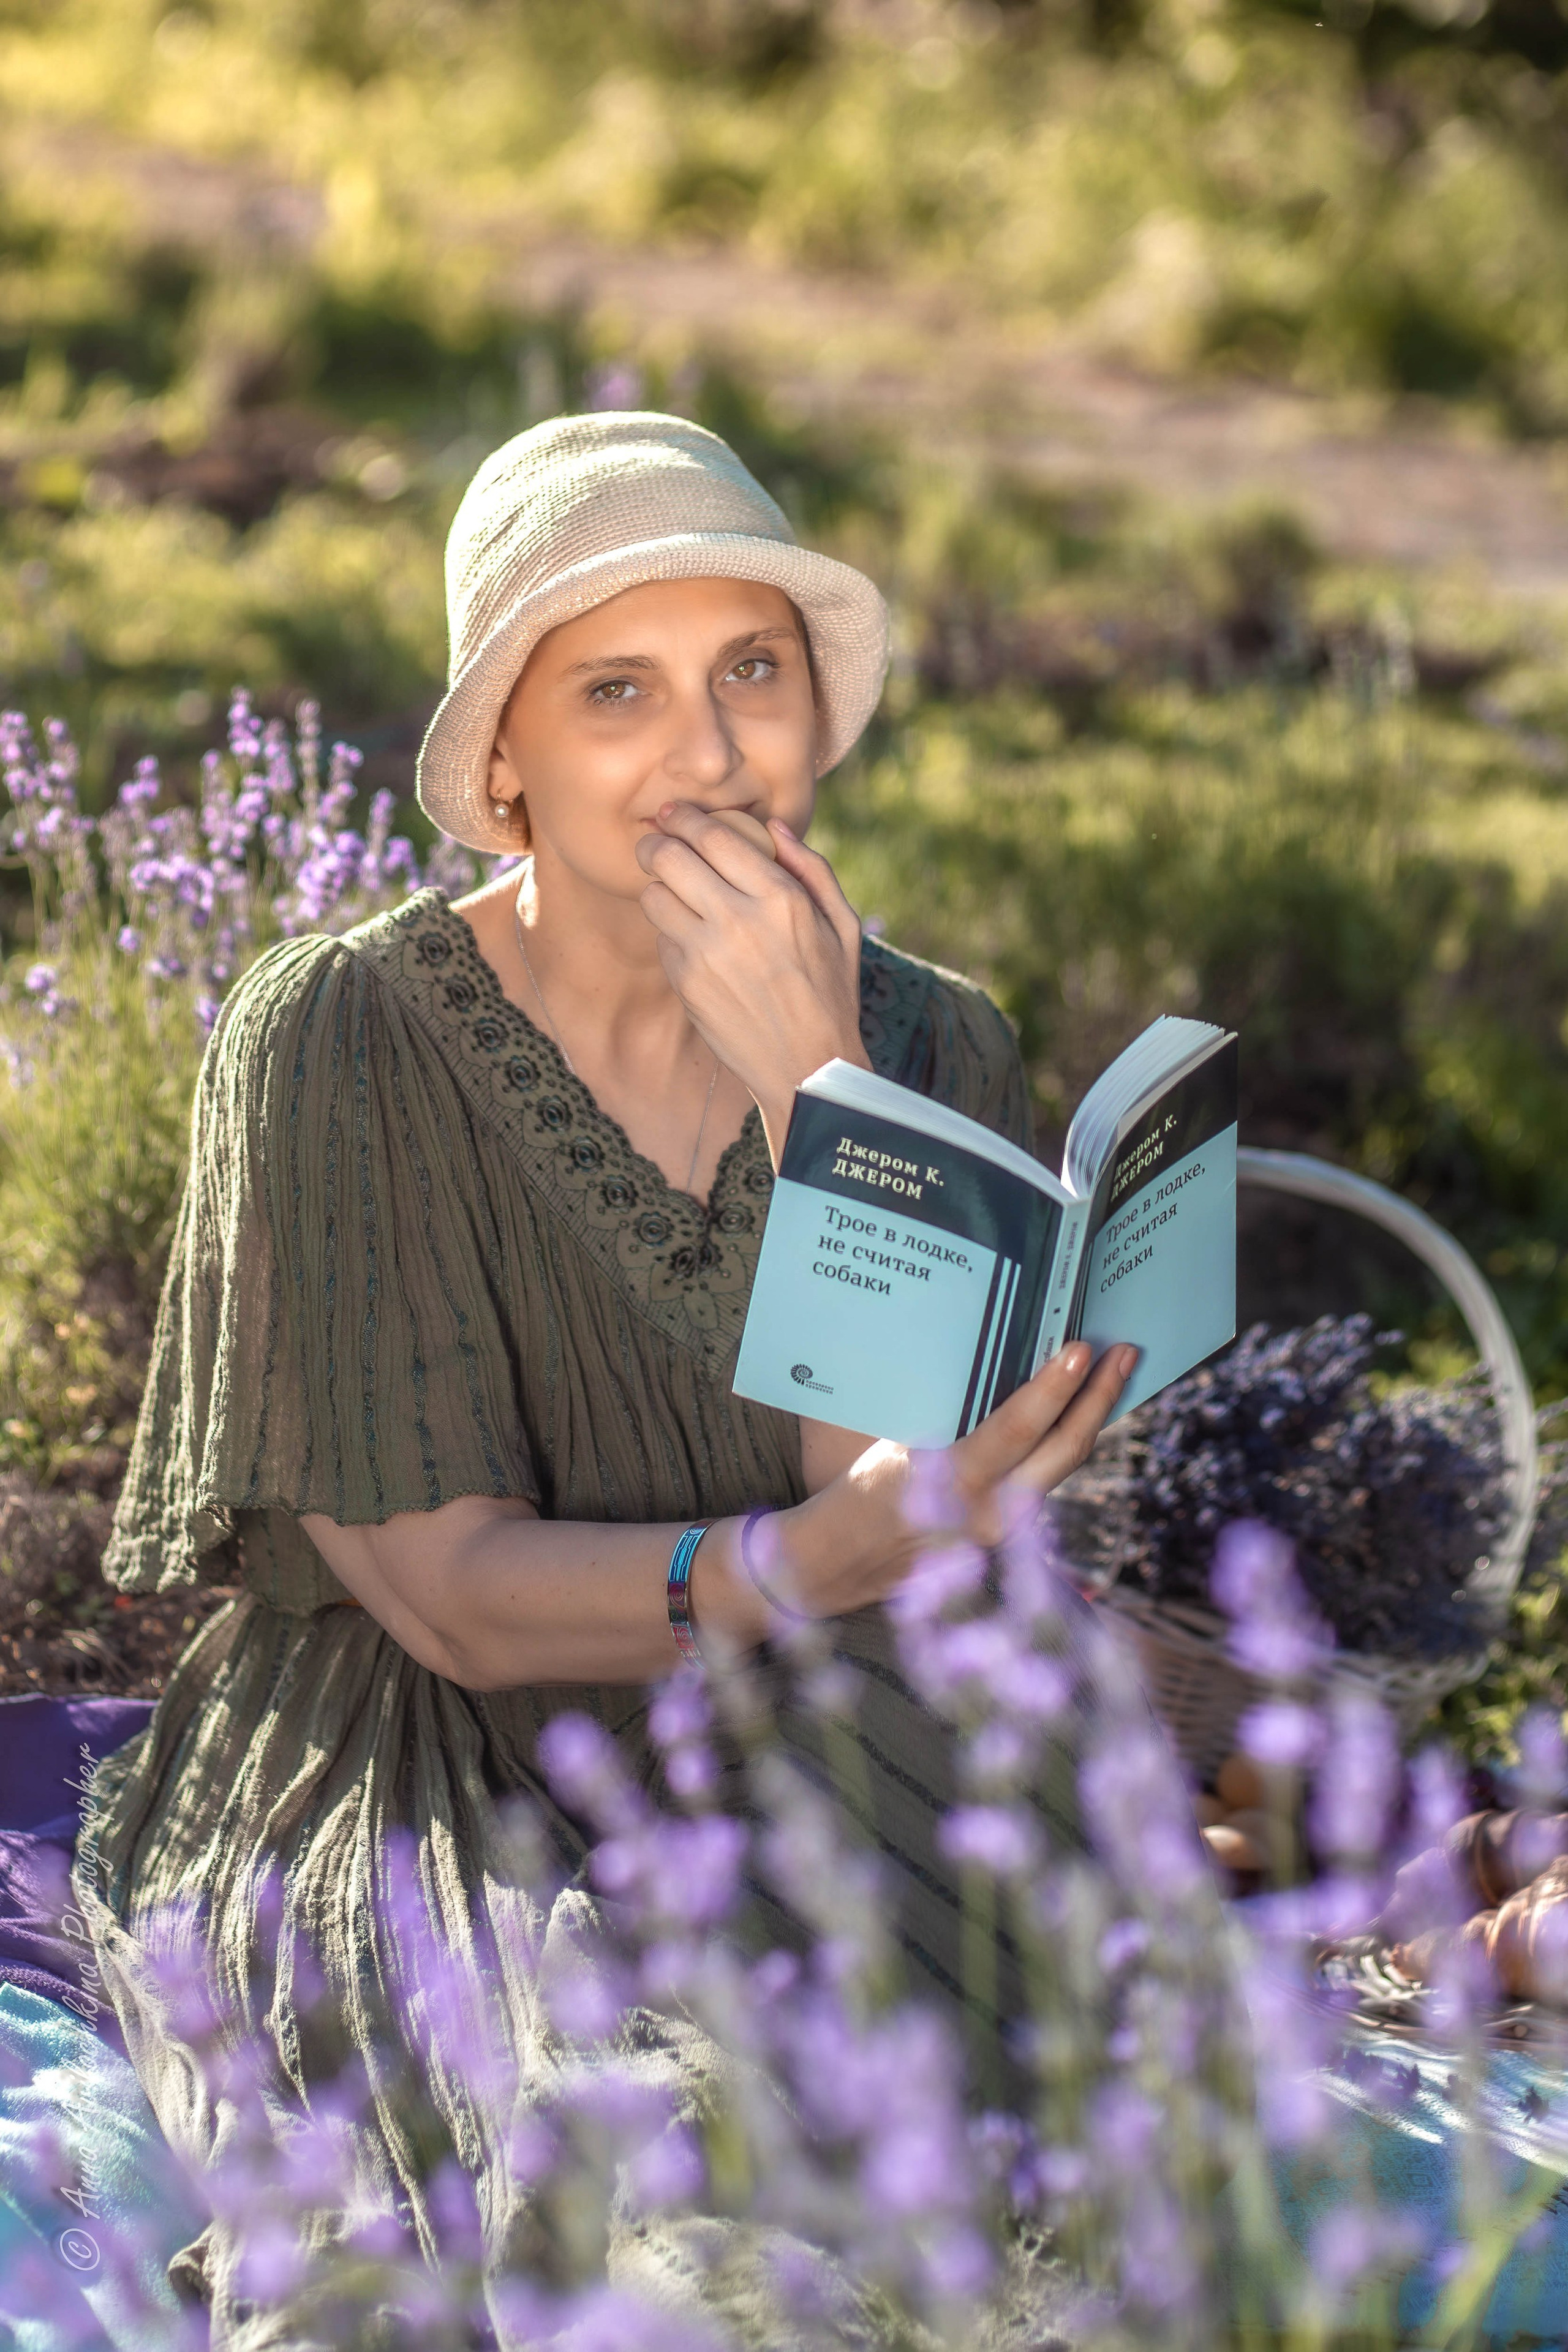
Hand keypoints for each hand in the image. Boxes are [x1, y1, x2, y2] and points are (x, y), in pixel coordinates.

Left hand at [635, 800, 868, 1162]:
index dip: (685, 817)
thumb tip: (775, 827)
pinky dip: (671, 932)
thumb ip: (812, 869)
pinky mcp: (686, 983)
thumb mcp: (843, 926)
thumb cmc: (830, 993)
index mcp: (780, 898)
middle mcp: (738, 920)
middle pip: (669, 857)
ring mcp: (706, 953)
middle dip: (655, 843)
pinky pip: (662, 939)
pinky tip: (691, 940)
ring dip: (658, 887)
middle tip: (655, 842)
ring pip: (653, 896)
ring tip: (672, 890)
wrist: (806, 1066)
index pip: (714, 836)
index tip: (675, 813)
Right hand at [763, 1340, 1137, 1619]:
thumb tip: (1001, 1366)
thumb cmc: (861, 1492)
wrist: (842, 1563)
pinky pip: (1046, 1479)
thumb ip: (952, 1418)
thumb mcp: (898, 1445)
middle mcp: (991, 1513)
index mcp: (954, 1484)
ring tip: (1112, 1372)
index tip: (1081, 1349)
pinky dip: (1064, 1442)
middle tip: (1126, 1351)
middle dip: (1100, 1397)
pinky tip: (1077, 1412)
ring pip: (1063, 1466)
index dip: (1055, 1389)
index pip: (1018, 1430)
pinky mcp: (1010, 1536)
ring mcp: (1006, 1531)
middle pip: (1065, 1452)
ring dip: (1090, 1417)